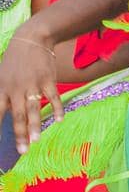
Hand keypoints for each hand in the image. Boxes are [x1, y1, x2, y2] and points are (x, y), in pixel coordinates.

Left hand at [0, 25, 61, 153]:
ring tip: (36, 140)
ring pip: (33, 109)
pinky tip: (59, 120)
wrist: (31, 40)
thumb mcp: (2, 75)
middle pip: (18, 115)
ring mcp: (32, 85)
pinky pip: (53, 98)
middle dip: (20, 134)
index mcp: (2, 88)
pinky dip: (57, 109)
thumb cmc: (15, 60)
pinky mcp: (48, 81)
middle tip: (23, 151)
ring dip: (35, 126)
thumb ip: (4, 95)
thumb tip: (7, 113)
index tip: (1, 143)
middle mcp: (16, 89)